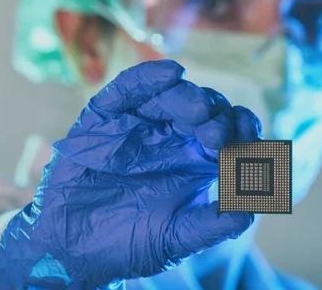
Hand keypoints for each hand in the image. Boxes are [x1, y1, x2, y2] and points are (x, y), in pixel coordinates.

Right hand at [0, 60, 261, 288]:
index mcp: (194, 160)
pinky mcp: (105, 118)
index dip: (242, 131)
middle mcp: (171, 136)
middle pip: (205, 108)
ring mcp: (138, 124)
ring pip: (171, 95)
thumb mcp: (174, 238)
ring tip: (198, 110)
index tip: (247, 143)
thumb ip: (209, 226)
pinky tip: (171, 73)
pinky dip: (147, 79)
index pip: (229, 132)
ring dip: (188, 97)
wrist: (71, 248)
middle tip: (215, 135)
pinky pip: (127, 90)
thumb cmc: (125, 242)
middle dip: (216, 116)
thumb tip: (249, 212)